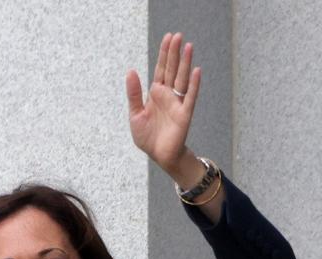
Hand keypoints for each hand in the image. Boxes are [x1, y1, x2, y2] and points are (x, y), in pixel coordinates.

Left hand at [125, 32, 200, 175]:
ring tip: (188, 46)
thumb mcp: (135, 114)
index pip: (161, 69)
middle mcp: (168, 95)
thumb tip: (131, 71)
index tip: (168, 38)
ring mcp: (177, 103)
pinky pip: (190, 97)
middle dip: (174, 53)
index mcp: (156, 94)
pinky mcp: (184, 114)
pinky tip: (195, 71)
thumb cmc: (148, 136)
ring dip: (185, 63)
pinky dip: (193, 84)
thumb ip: (134, 93)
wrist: (159, 155)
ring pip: (182, 79)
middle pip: (172, 69)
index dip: (164, 54)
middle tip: (178, 35)